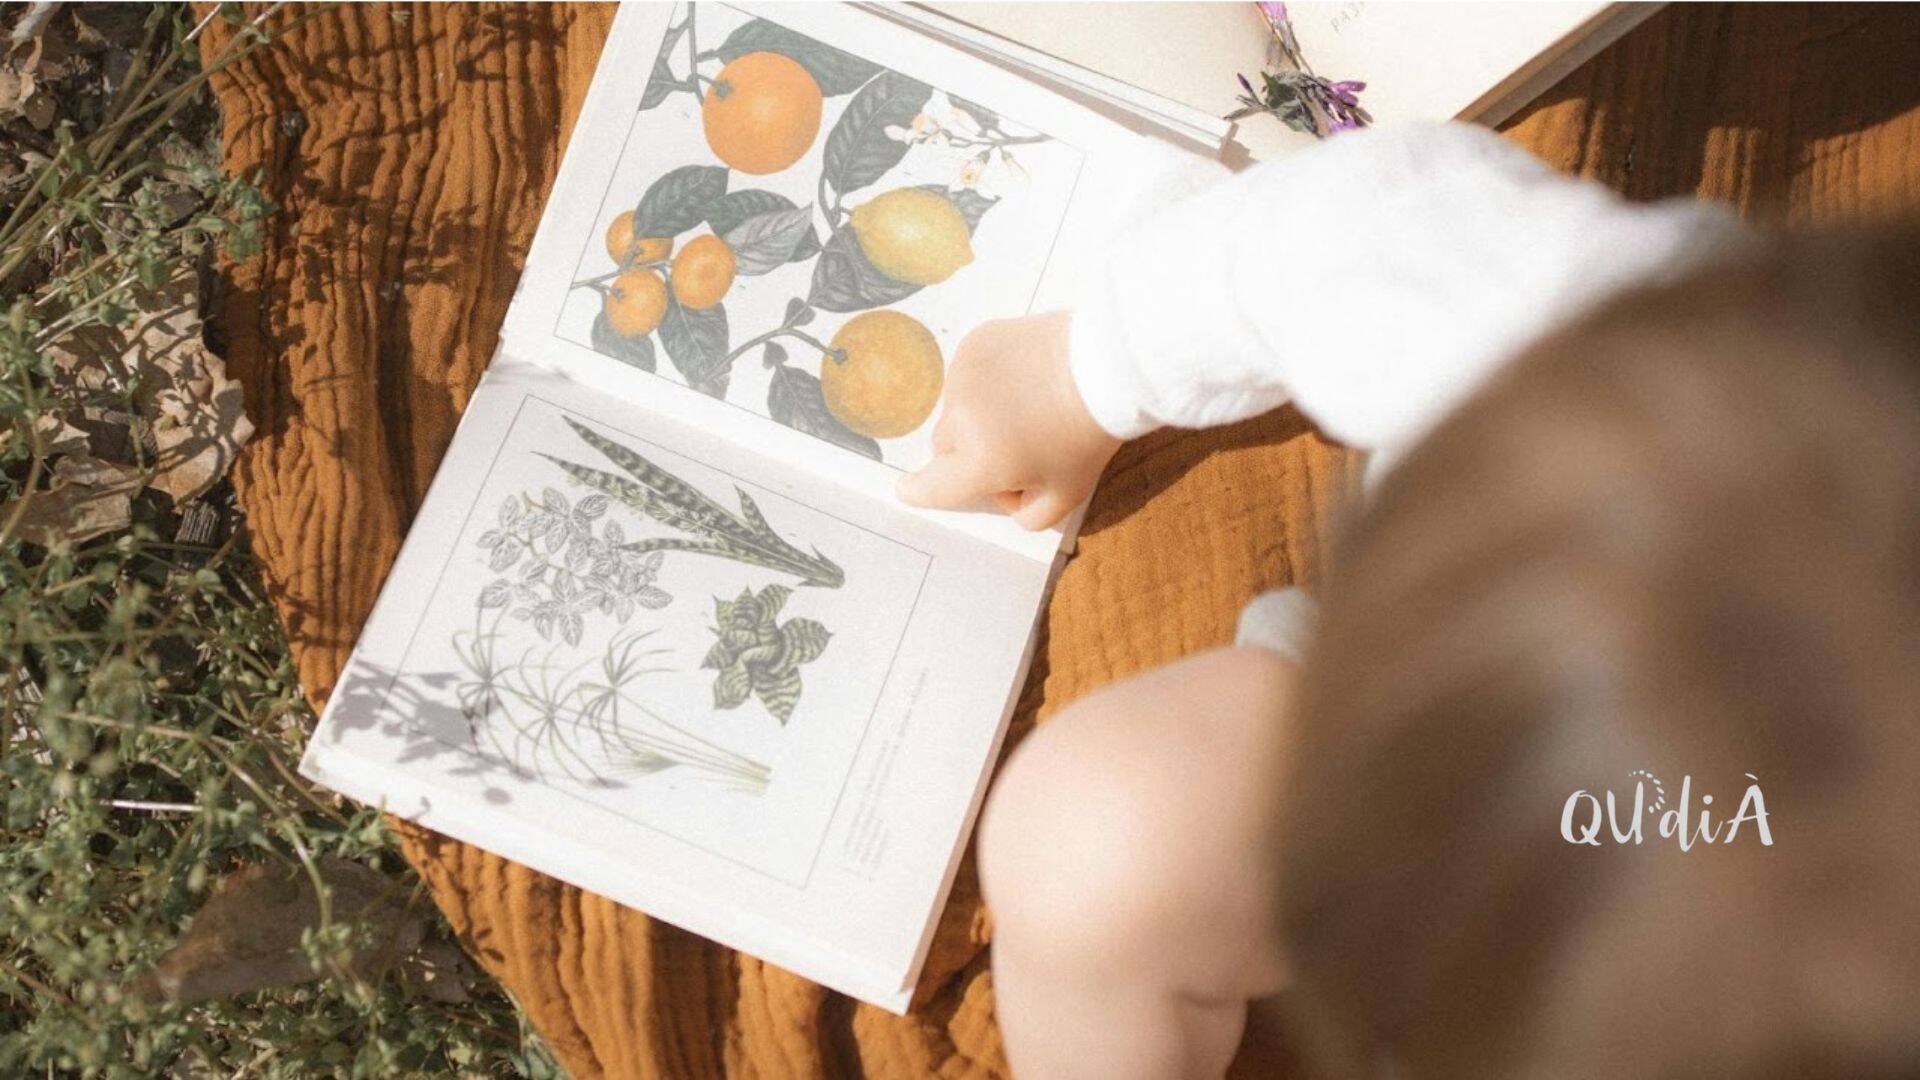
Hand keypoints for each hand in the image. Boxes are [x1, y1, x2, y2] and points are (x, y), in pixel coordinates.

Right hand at [898, 311, 1121, 530]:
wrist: (1108, 362)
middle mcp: (961, 420)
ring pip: (956, 407)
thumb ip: (1027, 516)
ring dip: (978, 413)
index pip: (933, 486)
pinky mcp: (974, 344)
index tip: (909, 490)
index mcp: (980, 464)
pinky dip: (986, 380)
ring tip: (1027, 404)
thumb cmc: (1089, 433)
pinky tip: (1023, 375)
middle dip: (968, 452)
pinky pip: (968, 374)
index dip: (920, 491)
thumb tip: (1004, 498)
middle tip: (1016, 445)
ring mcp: (963, 377)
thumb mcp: (1068, 494)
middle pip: (945, 447)